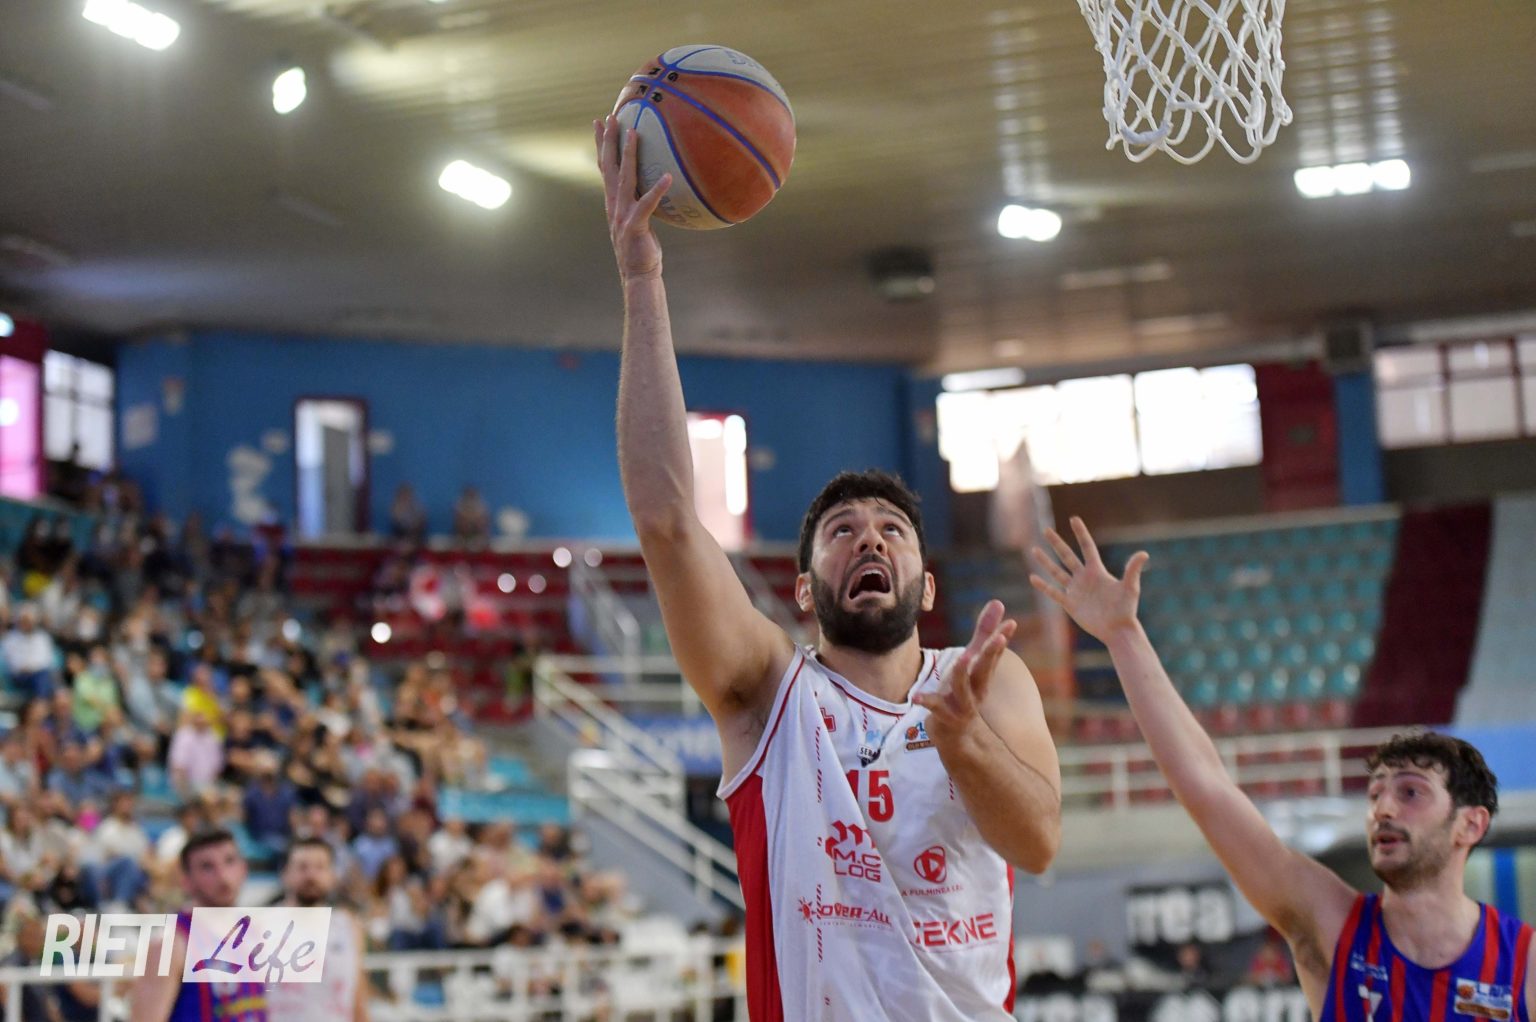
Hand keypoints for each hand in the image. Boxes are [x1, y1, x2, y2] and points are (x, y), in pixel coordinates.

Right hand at [594, 115, 671, 281]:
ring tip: (634, 133)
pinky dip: (657, 190)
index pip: (605, 167)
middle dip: (609, 140)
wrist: (638, 274)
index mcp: (613, 202)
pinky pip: (647, 204)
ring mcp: (622, 214)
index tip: (600, 123)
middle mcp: (614, 204)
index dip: (602, 144)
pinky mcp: (635, 225)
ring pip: (625, 178)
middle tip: (610, 117)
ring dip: (628, 154)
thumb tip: (655, 183)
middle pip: (609, 166)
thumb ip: (641, 201)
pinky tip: (668, 177)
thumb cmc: (643, 248)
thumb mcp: (638, 220)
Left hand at [914, 600, 1015, 747]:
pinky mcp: (944, 715)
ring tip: (962, 658)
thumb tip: (998, 602)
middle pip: (985, 670)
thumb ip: (983, 633)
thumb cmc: (964, 690)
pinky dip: (927, 701)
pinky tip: (916, 696)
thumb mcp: (973, 662)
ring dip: (963, 673)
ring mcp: (962, 704)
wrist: (956, 735)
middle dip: (992, 653)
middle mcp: (976, 689)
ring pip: (963, 688)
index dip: (1001, 638)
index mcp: (982, 675)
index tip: (1011, 622)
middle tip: (999, 637)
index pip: (994, 654)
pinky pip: (935, 707)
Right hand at [1029, 516, 1147, 642]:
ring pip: (1057, 572)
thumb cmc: (1126, 609)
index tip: (1073, 518)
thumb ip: (1132, 569)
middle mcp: (1084, 578)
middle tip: (1046, 529)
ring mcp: (1076, 590)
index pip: (1087, 547)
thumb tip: (1144, 553)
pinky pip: (1054, 592)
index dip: (1080, 533)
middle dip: (1056, 543)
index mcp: (1097, 571)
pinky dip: (1043, 585)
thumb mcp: (1130, 587)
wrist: (1117, 630)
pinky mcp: (1070, 604)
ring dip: (1045, 561)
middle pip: (1067, 556)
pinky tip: (1033, 577)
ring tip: (1034, 549)